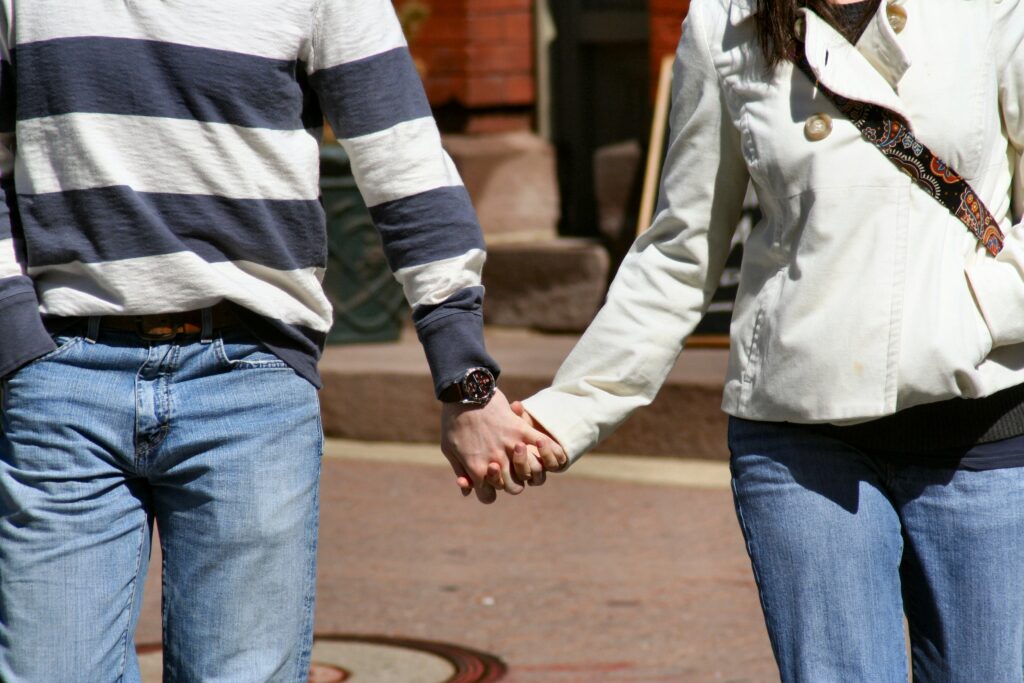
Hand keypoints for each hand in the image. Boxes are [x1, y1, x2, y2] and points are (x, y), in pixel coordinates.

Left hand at [440, 389, 561, 502]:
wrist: (464, 393)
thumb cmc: (453, 421)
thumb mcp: (449, 449)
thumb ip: (460, 470)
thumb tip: (467, 489)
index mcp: (477, 468)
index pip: (488, 496)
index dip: (489, 493)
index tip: (488, 483)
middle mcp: (496, 461)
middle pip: (513, 488)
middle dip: (510, 484)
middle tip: (507, 472)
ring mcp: (510, 446)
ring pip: (531, 472)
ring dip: (531, 469)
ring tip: (525, 461)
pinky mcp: (520, 429)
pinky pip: (541, 444)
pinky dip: (550, 450)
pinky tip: (553, 452)